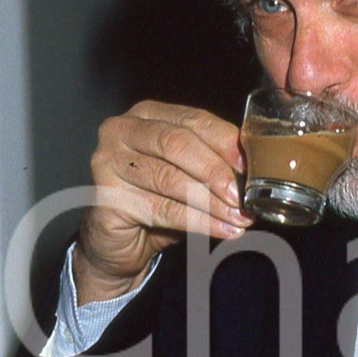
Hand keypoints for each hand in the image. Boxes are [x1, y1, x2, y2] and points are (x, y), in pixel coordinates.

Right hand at [72, 100, 252, 304]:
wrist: (118, 242)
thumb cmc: (156, 201)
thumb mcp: (187, 175)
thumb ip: (212, 163)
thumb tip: (252, 172)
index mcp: (147, 114)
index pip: (193, 120)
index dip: (225, 142)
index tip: (251, 166)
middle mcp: (121, 130)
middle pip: (177, 143)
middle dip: (216, 171)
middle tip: (242, 195)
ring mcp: (107, 161)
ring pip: (170, 179)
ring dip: (212, 202)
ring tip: (239, 218)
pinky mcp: (105, 196)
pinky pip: (162, 209)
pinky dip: (198, 222)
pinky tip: (222, 230)